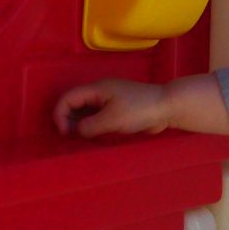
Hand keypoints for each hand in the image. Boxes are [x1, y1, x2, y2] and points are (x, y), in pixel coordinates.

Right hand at [54, 78, 169, 137]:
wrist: (168, 108)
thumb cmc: (139, 110)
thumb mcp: (111, 120)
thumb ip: (89, 126)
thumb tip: (75, 131)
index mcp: (97, 89)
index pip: (68, 98)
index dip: (60, 115)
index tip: (65, 133)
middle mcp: (100, 92)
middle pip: (74, 104)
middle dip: (68, 120)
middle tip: (73, 139)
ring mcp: (109, 100)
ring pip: (86, 111)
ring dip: (80, 124)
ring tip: (82, 140)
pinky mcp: (117, 109)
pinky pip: (98, 116)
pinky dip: (92, 126)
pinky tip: (94, 137)